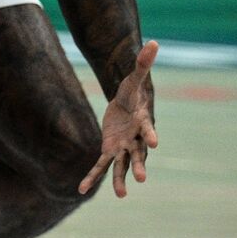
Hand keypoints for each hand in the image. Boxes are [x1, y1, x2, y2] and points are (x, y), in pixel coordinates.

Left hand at [79, 40, 158, 197]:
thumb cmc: (134, 90)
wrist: (127, 103)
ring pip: (122, 165)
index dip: (151, 135)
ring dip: (120, 180)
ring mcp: (123, 146)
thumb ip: (143, 63)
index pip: (148, 129)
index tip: (155, 143)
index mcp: (143, 122)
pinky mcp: (110, 149)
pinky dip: (91, 177)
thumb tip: (154, 42)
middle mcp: (136, 139)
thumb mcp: (135, 77)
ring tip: (121, 195)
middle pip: (139, 154)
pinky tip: (81, 190)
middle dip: (140, 166)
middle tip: (142, 179)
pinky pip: (100, 165)